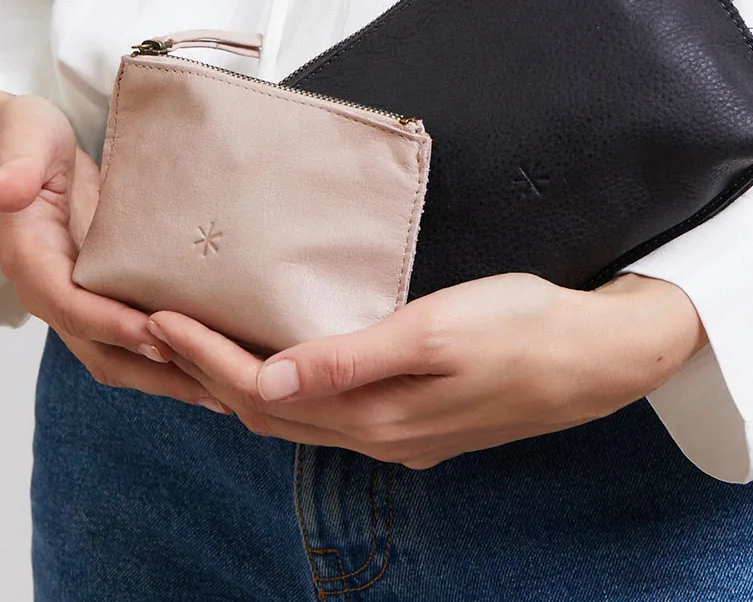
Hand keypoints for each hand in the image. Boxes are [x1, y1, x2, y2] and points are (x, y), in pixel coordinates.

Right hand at [0, 88, 229, 411]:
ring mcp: (79, 296)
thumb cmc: (24, 138)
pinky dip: (172, 351)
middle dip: (158, 371)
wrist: (21, 143)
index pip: (73, 307)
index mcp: (33, 261)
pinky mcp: (102, 290)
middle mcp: (54, 290)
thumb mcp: (22, 140)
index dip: (115, 325)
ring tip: (229, 388)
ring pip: (121, 353)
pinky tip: (217, 356)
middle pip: (103, 350)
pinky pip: (134, 333)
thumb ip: (15, 169)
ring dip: (170, 374)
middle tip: (216, 384)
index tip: (162, 337)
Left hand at [145, 270, 705, 463]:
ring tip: (201, 345)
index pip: (262, 391)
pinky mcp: (417, 421)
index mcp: (374, 415)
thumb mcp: (436, 330)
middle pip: (268, 413)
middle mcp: (378, 435)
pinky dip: (288, 389)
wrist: (595, 357)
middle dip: (205, 375)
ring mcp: (399, 434)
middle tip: (157, 331)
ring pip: (296, 418)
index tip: (159, 318)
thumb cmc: (521, 328)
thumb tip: (269, 381)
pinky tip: (285, 362)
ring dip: (242, 386)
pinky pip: (329, 412)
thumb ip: (351, 359)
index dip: (205, 357)